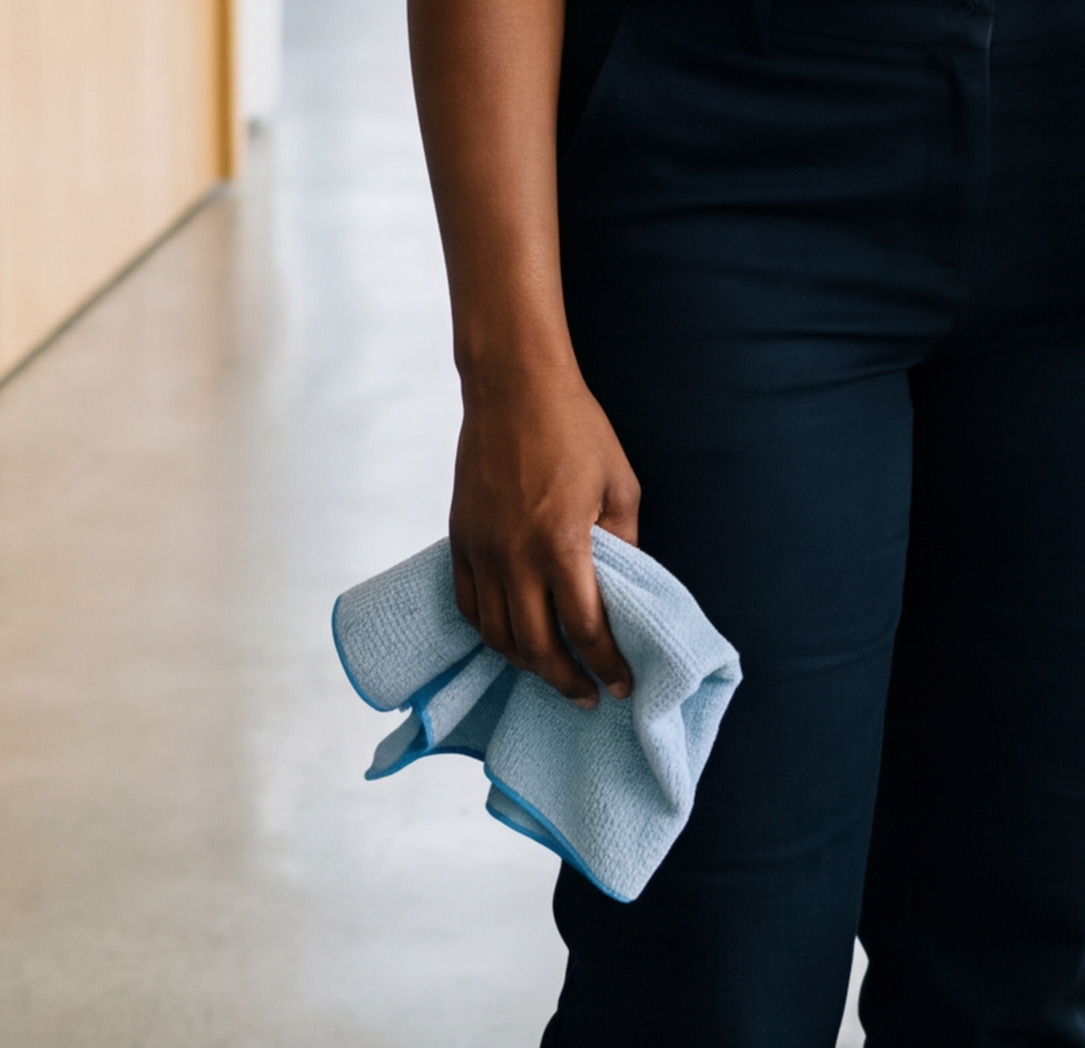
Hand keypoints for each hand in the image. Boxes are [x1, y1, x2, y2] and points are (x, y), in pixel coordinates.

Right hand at [449, 349, 643, 700]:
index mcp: (562, 544)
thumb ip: (624, 542)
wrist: (512, 387)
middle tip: (589, 696)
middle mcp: (515, 557)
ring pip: (496, 635)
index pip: (585, 629)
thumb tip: (625, 587)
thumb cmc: (575, 428)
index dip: (606, 665)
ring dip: (526, 665)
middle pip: (535, 648)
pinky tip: (512, 638)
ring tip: (553, 674)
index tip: (621, 684)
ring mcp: (481, 551)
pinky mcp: (459, 541)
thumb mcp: (619, 484)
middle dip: (566, 681)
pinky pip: (470, 606)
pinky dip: (490, 633)